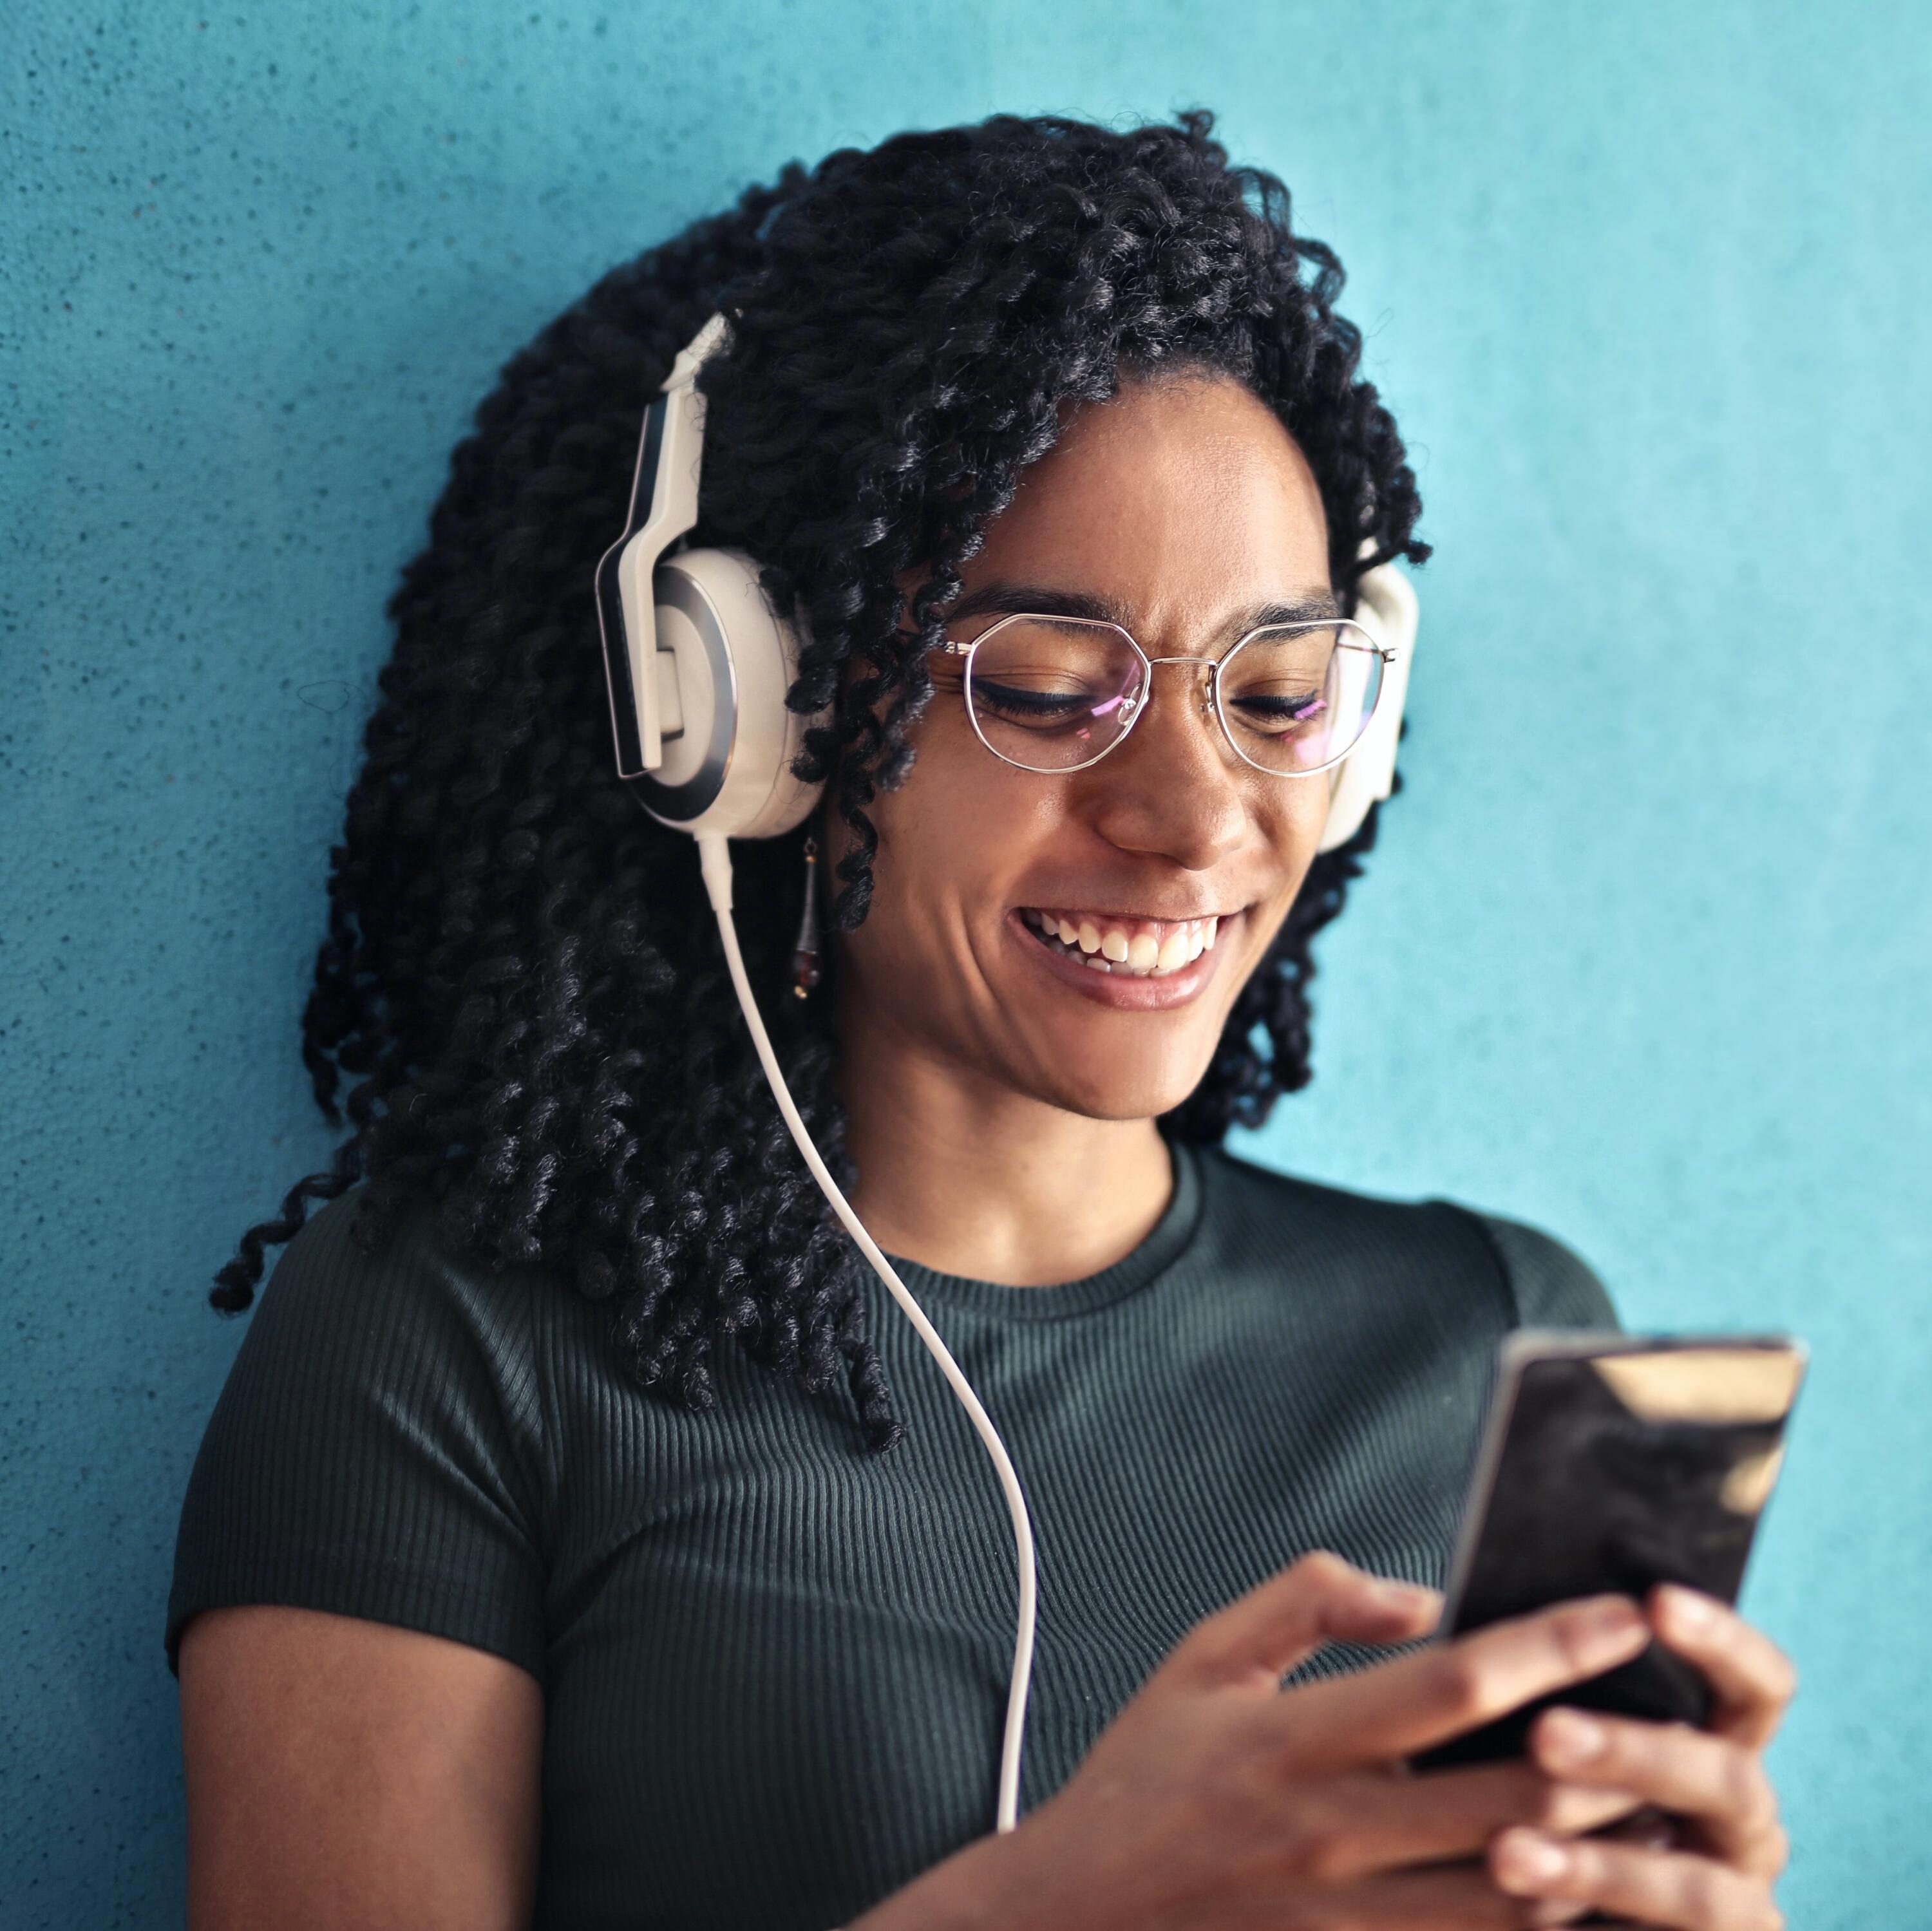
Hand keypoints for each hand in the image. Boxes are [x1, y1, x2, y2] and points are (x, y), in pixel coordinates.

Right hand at [913, 1552, 1661, 1930]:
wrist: (1073, 1920)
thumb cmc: (1141, 1775)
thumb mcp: (1199, 1658)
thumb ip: (1303, 1602)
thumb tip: (1419, 1595)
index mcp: (1291, 1739)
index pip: (1447, 1684)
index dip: (1546, 1646)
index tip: (1619, 1612)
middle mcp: (1332, 1833)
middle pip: (1507, 1799)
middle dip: (1608, 1756)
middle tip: (1683, 1712)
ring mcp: (1348, 1918)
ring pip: (1516, 1896)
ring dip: (1602, 1852)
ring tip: (1671, 1804)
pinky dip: (1547, 1924)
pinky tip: (1597, 1892)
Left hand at [1487, 1585, 1794, 1930]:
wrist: (1504, 1910)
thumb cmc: (1533, 1805)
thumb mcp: (1543, 1741)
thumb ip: (1537, 1685)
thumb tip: (1446, 1608)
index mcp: (1715, 1746)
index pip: (1756, 1685)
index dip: (1721, 1642)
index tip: (1654, 1601)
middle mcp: (1741, 1825)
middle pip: (1725, 1776)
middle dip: (1633, 1753)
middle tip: (1543, 1734)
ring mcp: (1738, 1906)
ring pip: (1693, 1885)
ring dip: (1598, 1867)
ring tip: (1503, 1853)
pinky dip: (1599, 1929)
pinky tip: (1526, 1912)